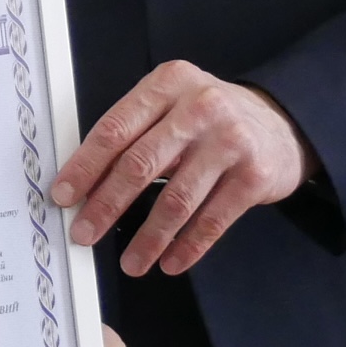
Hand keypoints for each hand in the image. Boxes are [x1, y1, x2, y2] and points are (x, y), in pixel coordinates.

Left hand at [52, 61, 310, 276]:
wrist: (282, 124)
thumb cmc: (210, 120)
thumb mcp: (172, 105)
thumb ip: (134, 131)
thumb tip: (85, 183)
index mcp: (168, 84)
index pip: (115, 129)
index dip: (84, 166)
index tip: (63, 195)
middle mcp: (199, 107)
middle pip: (140, 164)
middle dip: (106, 205)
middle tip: (84, 234)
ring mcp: (230, 140)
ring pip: (176, 199)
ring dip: (148, 238)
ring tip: (131, 263)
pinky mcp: (254, 175)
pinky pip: (212, 220)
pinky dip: (188, 246)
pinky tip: (171, 262)